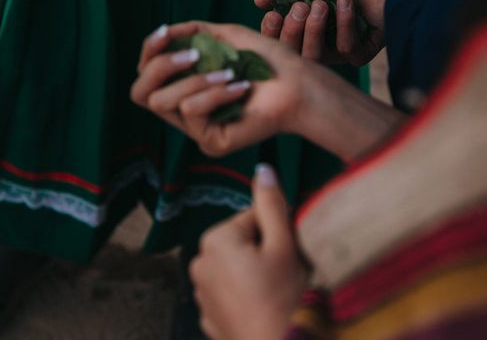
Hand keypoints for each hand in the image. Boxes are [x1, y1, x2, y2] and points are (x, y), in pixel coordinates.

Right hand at [131, 22, 309, 156]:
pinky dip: (214, 93)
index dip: (148, 52)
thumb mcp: (226, 37)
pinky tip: (241, 88)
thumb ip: (193, 33)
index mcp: (187, 88)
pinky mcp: (211, 142)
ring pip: (163, 102)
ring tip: (231, 72)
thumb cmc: (269, 61)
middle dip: (160, 67)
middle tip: (193, 55)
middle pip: (140, 93)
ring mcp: (198, 130)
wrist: (300, 84)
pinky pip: (191, 112)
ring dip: (196, 79)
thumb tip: (165, 32)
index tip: (166, 32)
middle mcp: (186, 111)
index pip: (146, 75)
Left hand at [190, 164, 307, 339]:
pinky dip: (246, 295)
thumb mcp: (283, 245)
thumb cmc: (282, 299)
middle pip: (243, 242)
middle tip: (282, 274)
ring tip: (274, 294)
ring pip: (238, 267)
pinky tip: (261, 308)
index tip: (286, 254)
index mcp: (216, 239)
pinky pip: (231, 292)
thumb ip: (271, 204)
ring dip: (255, 273)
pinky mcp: (208, 315)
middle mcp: (200, 262)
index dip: (277, 233)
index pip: (254, 218)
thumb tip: (262, 170)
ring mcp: (201, 291)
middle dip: (264, 252)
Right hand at [255, 0, 388, 65]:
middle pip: (293, 54)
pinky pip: (345, 50)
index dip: (271, 34)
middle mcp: (318, 42)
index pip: (278, 40)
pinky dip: (344, 25)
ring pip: (316, 57)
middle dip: (293, 32)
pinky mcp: (361, 54)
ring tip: (322, 4)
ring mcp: (338, 51)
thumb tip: (257, 1)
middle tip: (300, 7)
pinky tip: (348, 3)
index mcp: (302, 25)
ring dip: (315, 31)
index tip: (273, 15)